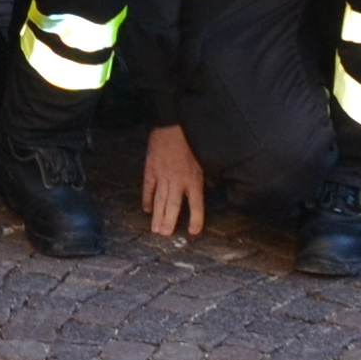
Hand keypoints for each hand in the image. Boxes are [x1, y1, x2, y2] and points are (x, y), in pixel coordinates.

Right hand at [140, 122, 207, 238]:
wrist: (171, 125)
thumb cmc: (190, 141)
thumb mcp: (204, 160)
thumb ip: (206, 177)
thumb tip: (214, 188)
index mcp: (193, 179)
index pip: (196, 204)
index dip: (196, 219)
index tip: (194, 232)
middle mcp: (178, 180)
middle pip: (174, 205)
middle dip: (169, 221)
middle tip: (165, 235)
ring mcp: (162, 176)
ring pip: (160, 200)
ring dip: (157, 216)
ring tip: (155, 230)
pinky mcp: (151, 169)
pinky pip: (148, 188)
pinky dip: (147, 199)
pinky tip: (146, 209)